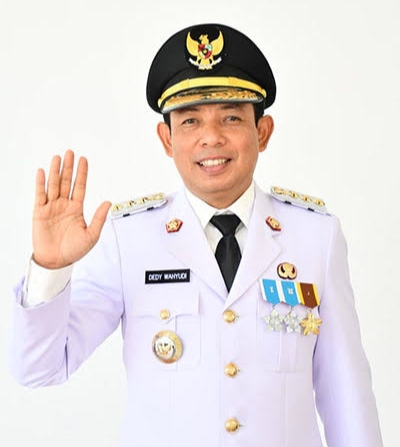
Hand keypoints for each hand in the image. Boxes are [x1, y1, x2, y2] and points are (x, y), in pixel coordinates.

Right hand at [32, 150, 110, 268]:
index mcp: (76, 209)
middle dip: (68, 167)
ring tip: (58, 157)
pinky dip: (41, 184)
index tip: (84, 159)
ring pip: (54, 185)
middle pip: (66, 182)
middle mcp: (64, 205)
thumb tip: (108, 202)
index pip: (80, 187)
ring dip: (55, 171)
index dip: (82, 173)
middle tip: (70, 152)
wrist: (57, 261)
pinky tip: (42, 172)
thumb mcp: (91, 235)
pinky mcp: (40, 212)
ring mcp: (51, 207)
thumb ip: (99, 218)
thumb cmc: (74, 250)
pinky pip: (40, 195)